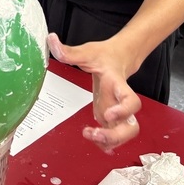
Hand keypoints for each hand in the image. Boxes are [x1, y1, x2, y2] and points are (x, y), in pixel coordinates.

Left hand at [47, 32, 141, 153]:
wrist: (118, 57)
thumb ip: (69, 51)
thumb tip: (52, 41)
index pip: (131, 101)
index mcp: (119, 85)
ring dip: (109, 141)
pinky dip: (105, 143)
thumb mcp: (87, 52)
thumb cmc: (105, 56)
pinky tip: (93, 140)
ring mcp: (118, 112)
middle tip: (95, 133)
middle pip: (131, 127)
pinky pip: (113, 137)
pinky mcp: (111, 118)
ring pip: (124, 135)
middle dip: (115, 136)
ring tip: (89, 135)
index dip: (123, 111)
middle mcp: (121, 102)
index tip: (108, 114)